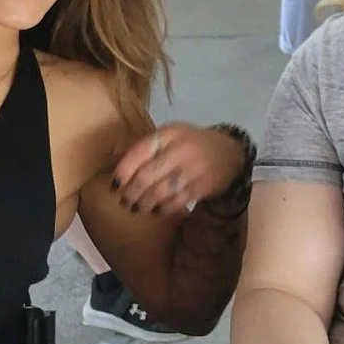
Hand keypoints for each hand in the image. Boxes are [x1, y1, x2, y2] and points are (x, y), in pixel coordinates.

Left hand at [109, 123, 246, 214]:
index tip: (114, 184)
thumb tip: (115, 165)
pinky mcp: (204, 186)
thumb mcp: (170, 136)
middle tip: (124, 201)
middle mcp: (182, 149)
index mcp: (169, 134)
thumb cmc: (190, 143)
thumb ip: (146, 147)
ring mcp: (194, 168)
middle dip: (131, 192)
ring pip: (161, 191)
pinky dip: (164, 208)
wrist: (229, 152)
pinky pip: (177, 201)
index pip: (139, 153)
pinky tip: (157, 210)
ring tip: (137, 208)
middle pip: (147, 176)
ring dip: (145, 203)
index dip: (124, 171)